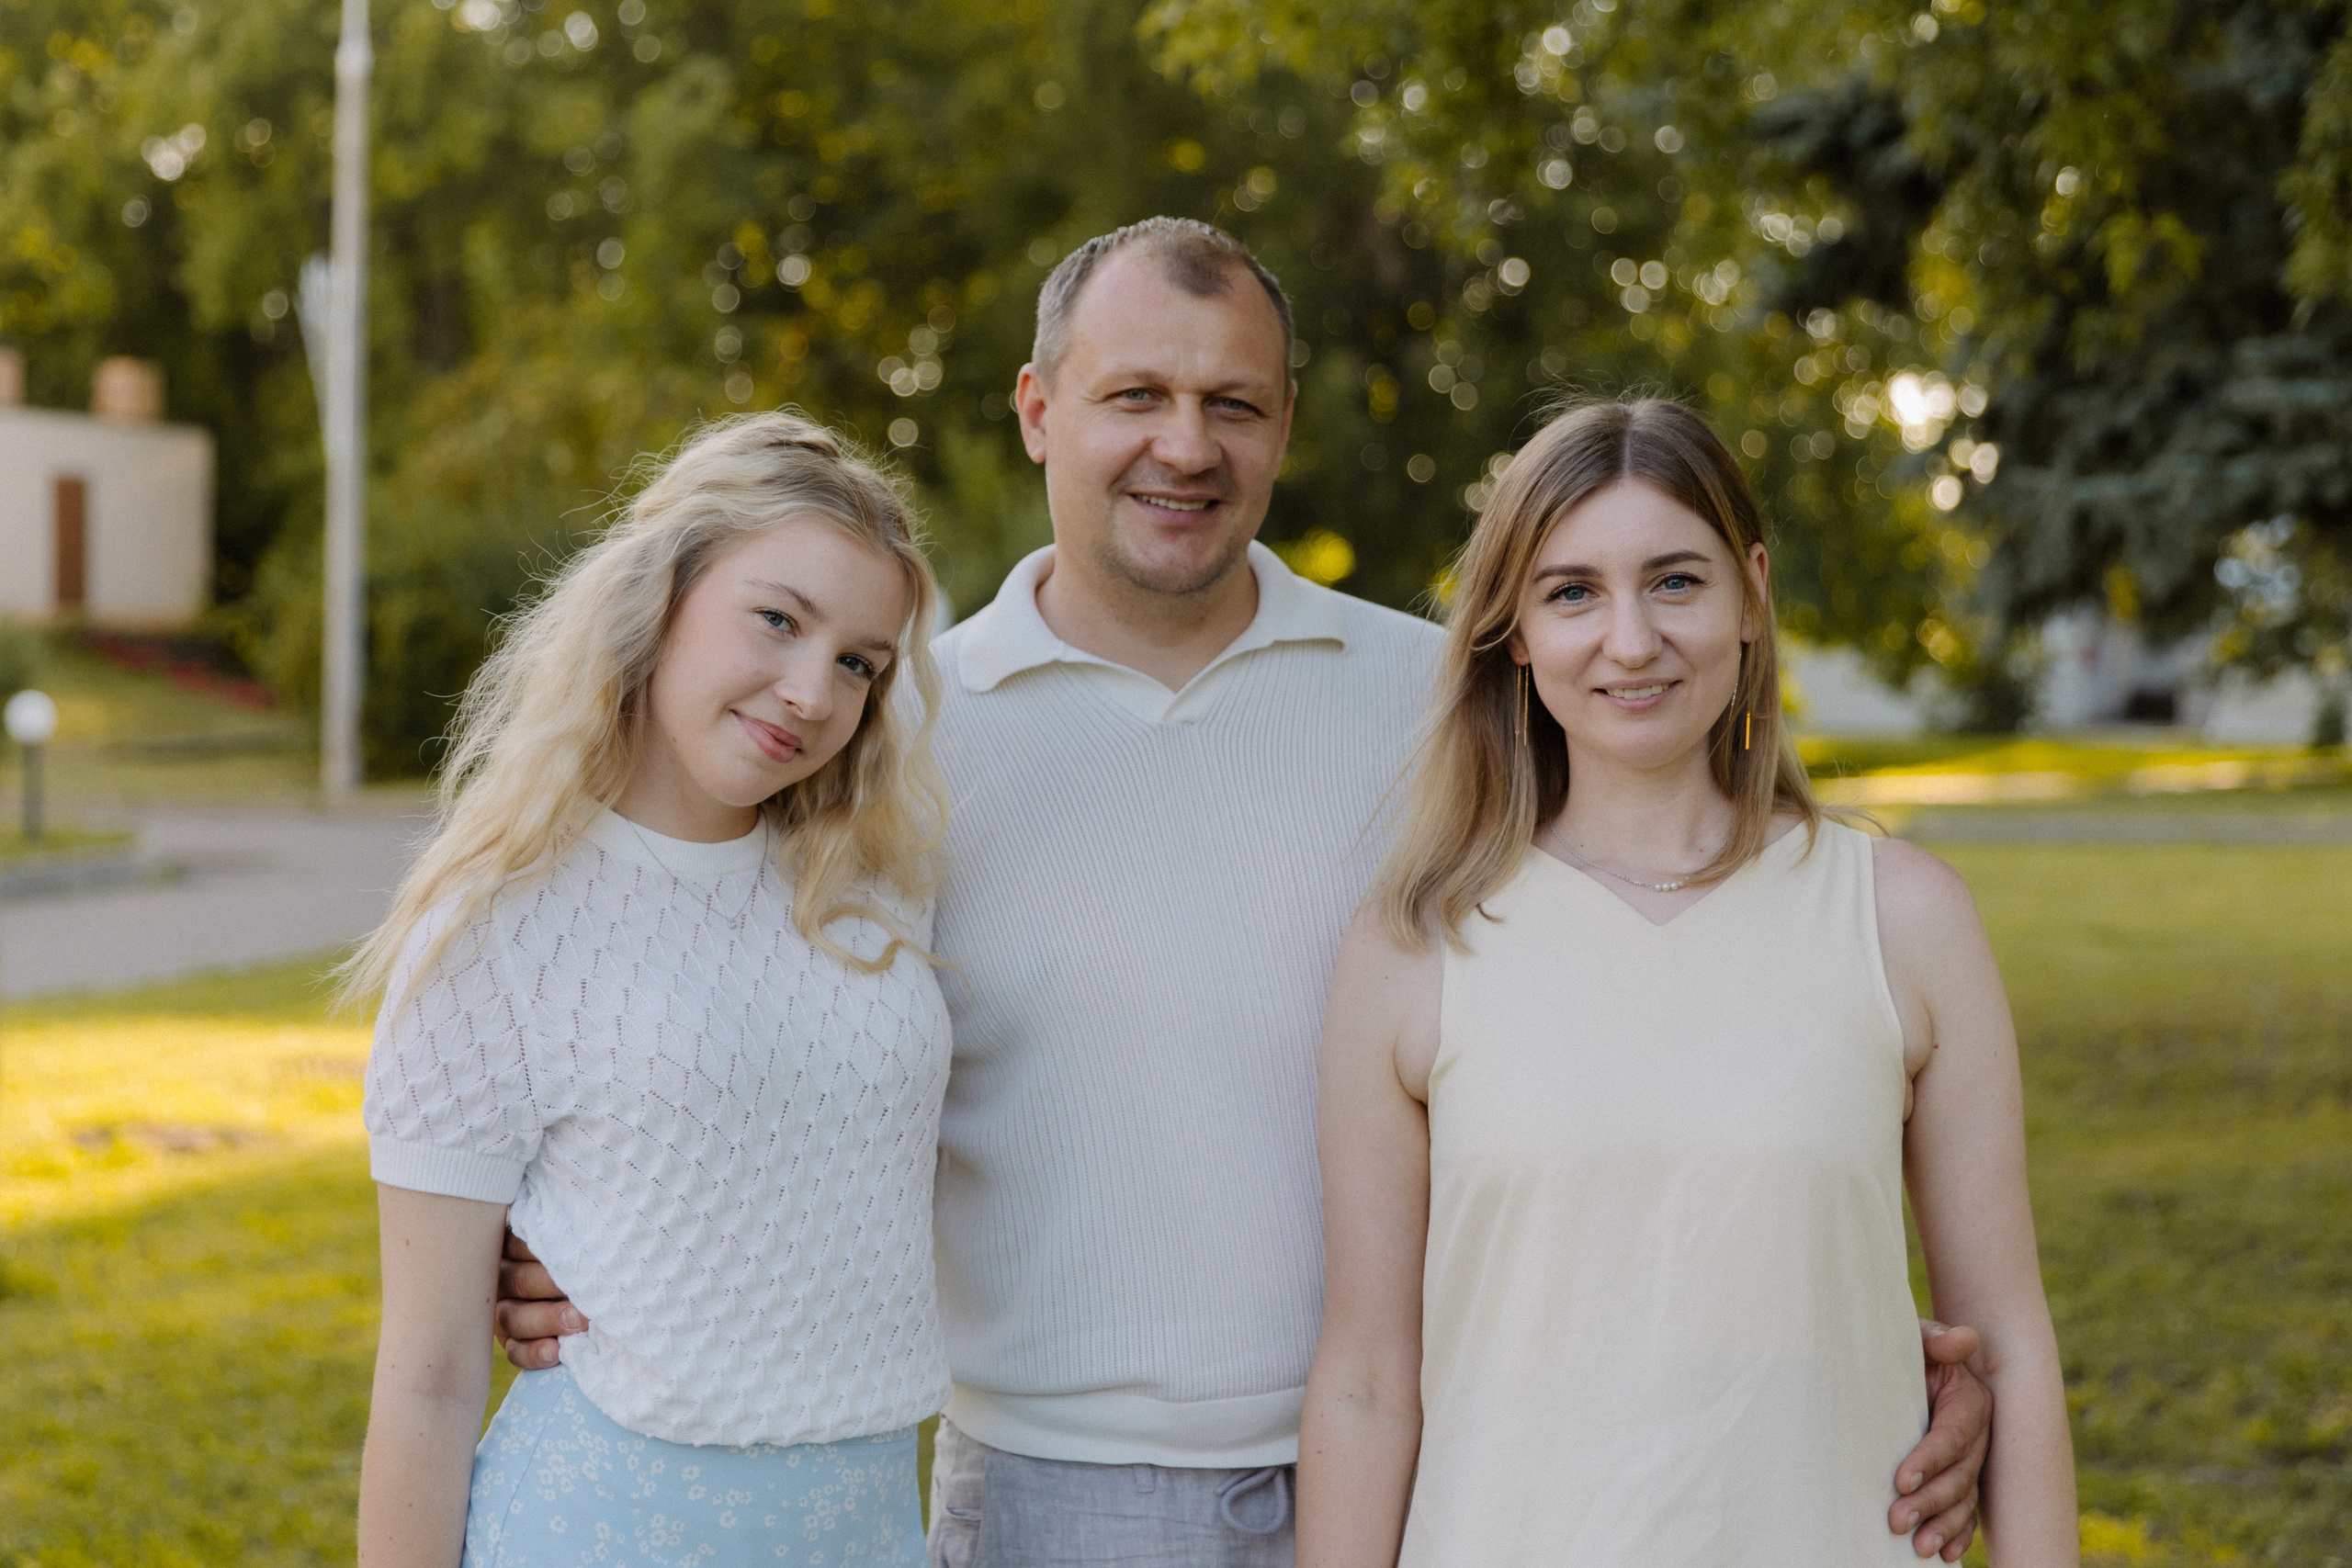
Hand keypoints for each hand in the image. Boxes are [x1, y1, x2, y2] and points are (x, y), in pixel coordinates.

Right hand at [494, 1229, 588, 1370]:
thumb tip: (594, 1222)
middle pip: (519, 1281)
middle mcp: (506, 1276)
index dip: (548, 1250)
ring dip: (547, 1321)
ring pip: (513, 1318)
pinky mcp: (512, 1341)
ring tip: (578, 1323)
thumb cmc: (592, 1255)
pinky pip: (514, 1351)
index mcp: (518, 1244)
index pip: (522, 1244)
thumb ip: (576, 1236)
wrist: (603, 1294)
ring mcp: (505, 1310)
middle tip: (585, 1293)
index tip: (578, 1252)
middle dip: (552, 1287)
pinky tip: (555, 1353)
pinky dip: (533, 1353)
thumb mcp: (581, 1240)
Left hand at [1890, 1320, 1989, 1560]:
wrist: (1890, 1363)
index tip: (1900, 1480)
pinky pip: (1966, 1511)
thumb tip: (1966, 1339)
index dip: (1930, 1459)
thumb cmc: (1898, 1348)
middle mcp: (1977, 1434)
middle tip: (1897, 1521)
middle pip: (1961, 1474)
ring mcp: (1971, 1460)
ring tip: (1918, 1546)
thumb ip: (1935, 1339)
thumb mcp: (1913, 1337)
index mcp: (1969, 1400)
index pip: (1954, 1435)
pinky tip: (1945, 1553)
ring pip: (1964, 1498)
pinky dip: (1958, 1533)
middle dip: (1930, 1501)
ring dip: (1944, 1525)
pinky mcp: (1959, 1478)